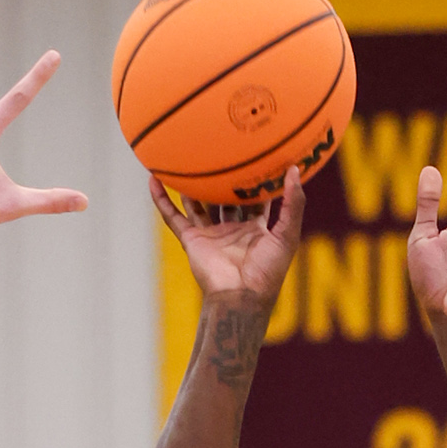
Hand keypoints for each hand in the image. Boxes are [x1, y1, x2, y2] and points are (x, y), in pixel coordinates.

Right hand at [150, 169, 305, 311]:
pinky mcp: (192, 241)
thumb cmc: (267, 272)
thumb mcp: (287, 235)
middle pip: (225, 200)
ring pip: (197, 205)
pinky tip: (154, 179)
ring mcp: (210, 235)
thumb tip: (292, 170)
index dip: (256, 182)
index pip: (256, 201)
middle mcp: (231, 230)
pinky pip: (173, 217)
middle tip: (221, 151)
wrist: (240, 297)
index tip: (257, 157)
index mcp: (255, 230)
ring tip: (186, 160)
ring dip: (191, 187)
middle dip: (224, 181)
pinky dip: (161, 200)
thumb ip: (293, 204)